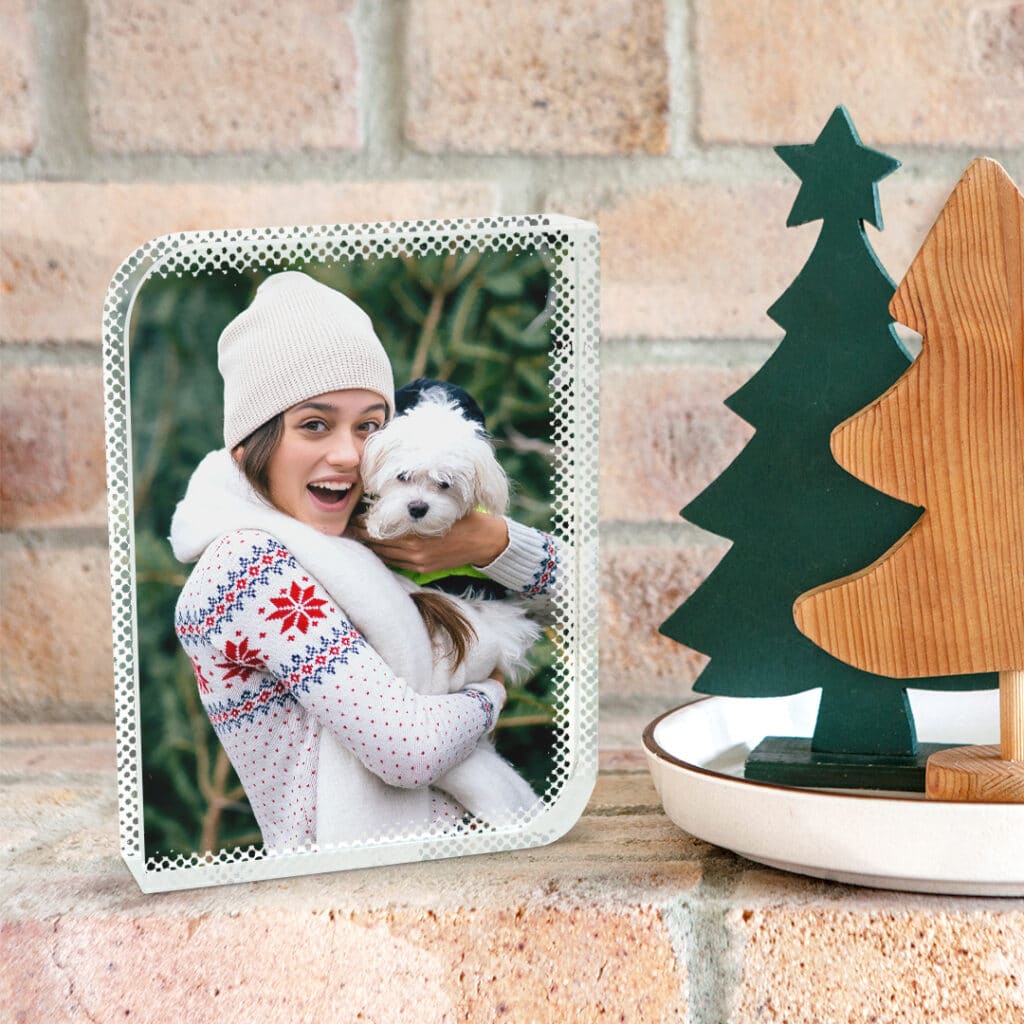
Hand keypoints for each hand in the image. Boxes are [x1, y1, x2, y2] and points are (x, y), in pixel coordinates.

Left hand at [347, 510, 508, 574]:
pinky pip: (396, 563)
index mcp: (416, 534)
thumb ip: (414, 510)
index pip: (380, 531)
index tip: (354, 518)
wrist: (483, 541)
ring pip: (384, 556)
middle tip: (349, 528)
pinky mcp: (423, 568)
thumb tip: (392, 502)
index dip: (363, 525)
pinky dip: (384, 555)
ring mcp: (418, 562)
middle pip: (378, 545)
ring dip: (371, 547)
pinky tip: (377, 548)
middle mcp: (414, 551)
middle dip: (362, 536)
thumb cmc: (461, 518)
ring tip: (358, 537)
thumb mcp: (439, 507)